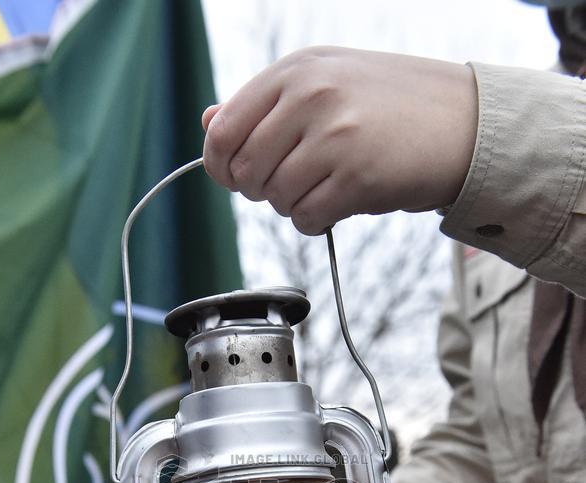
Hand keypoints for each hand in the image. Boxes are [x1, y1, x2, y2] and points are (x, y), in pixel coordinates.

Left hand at [202, 47, 477, 234]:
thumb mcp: (325, 82)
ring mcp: (334, 136)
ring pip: (274, 198)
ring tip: (325, 186)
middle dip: (261, 189)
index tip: (239, 175)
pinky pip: (306, 218)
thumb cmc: (391, 105)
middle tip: (293, 182)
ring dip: (293, 205)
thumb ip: (264, 104)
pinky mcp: (356, 177)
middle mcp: (310, 97)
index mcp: (295, 71)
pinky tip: (339, 202)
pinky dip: (315, 221)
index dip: (222, 165)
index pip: (223, 131)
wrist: (463, 121)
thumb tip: (209, 122)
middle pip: (245, 171)